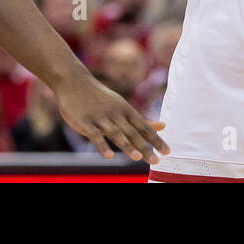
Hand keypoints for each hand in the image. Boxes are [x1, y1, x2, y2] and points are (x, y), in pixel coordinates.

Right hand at [53, 71, 169, 162]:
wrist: (75, 82)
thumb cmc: (101, 98)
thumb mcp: (124, 107)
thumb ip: (142, 120)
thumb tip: (164, 126)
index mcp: (126, 111)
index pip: (144, 128)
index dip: (156, 140)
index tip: (168, 152)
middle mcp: (116, 114)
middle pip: (133, 133)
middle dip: (145, 147)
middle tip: (156, 161)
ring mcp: (100, 118)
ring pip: (116, 133)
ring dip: (127, 146)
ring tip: (137, 158)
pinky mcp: (85, 122)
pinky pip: (94, 135)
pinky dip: (102, 145)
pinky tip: (109, 156)